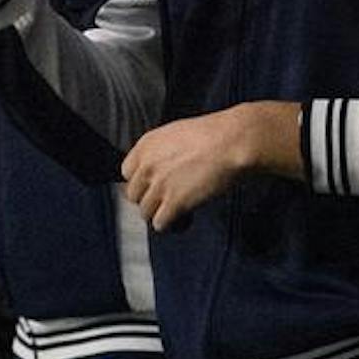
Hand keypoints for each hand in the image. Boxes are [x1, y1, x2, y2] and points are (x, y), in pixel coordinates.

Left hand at [122, 102, 298, 230]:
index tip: (153, 185)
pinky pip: (160, 223)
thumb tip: (158, 169)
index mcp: (145, 145)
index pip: (126, 173)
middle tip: (166, 200)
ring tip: (176, 211)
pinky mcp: (174, 203)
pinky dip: (170, 225)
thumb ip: (160, 152)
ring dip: (160, 213)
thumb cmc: (213, 135)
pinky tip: (183, 218)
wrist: (232, 142)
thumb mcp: (176, 134)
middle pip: (134, 195)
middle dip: (149, 199)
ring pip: (145, 212)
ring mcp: (159, 185)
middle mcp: (147, 166)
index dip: (141, 181)